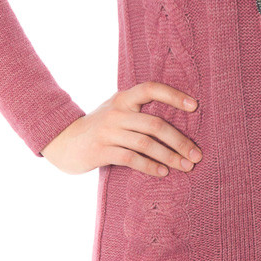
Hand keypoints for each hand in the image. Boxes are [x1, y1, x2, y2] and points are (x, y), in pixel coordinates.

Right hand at [40, 81, 202, 176]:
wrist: (63, 142)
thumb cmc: (99, 128)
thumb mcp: (116, 112)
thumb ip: (138, 112)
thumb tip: (177, 125)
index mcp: (123, 99)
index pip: (150, 89)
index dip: (173, 95)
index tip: (195, 106)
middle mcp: (116, 112)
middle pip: (155, 124)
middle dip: (180, 141)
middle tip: (196, 155)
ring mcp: (107, 131)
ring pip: (145, 144)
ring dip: (169, 157)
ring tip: (185, 167)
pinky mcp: (101, 151)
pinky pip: (131, 159)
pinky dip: (150, 166)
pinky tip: (163, 172)